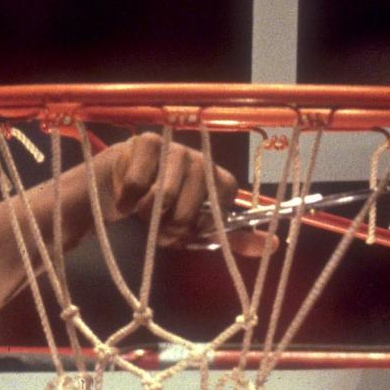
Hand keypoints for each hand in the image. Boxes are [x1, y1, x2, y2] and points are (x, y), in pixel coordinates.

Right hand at [98, 134, 270, 256]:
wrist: (117, 187)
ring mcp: (174, 148)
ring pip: (163, 196)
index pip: (224, 199)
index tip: (188, 229)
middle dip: (169, 228)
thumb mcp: (197, 229)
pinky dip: (127, 201)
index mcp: (216, 178)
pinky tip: (125, 201)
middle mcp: (200, 160)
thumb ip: (233, 238)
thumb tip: (273, 246)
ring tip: (141, 214)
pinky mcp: (147, 143)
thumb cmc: (161, 211)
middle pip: (189, 207)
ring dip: (146, 217)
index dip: (201, 223)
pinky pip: (137, 184)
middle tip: (159, 227)